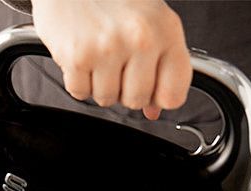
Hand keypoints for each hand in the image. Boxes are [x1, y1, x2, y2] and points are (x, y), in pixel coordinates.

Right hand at [32, 0, 191, 119]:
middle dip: (125, 89)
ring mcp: (108, 47)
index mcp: (166, 31)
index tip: (151, 89)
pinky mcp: (78, 54)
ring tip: (98, 55)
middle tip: (116, 63)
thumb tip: (154, 109)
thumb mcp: (150, 22)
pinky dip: (77, 79)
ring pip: (108, 99)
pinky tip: (82, 54)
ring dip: (100, 84)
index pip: (173, 95)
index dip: (159, 97)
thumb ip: (160, 67)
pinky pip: (80, 92)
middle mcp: (140, 39)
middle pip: (137, 100)